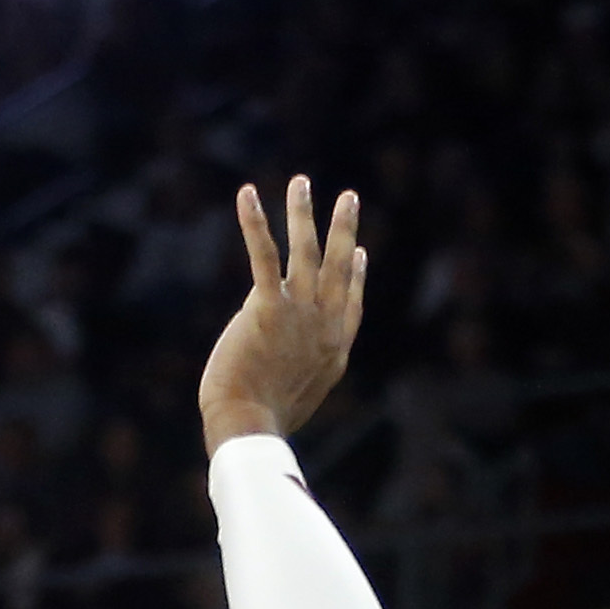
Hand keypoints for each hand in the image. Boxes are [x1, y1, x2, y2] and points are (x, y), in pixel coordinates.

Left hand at [200, 176, 365, 453]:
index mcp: (334, 349)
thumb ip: (301, 374)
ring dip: (304, 213)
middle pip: (340, 267)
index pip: (351, 303)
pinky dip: (256, 222)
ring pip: (306, 251)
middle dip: (344, 229)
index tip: (361, 252)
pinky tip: (248, 194)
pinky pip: (263, 255)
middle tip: (349, 197)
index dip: (357, 275)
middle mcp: (323, 325)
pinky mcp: (267, 307)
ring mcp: (299, 313)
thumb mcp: (298, 399)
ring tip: (302, 181)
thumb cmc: (265, 422)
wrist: (250, 427)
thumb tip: (288, 370)